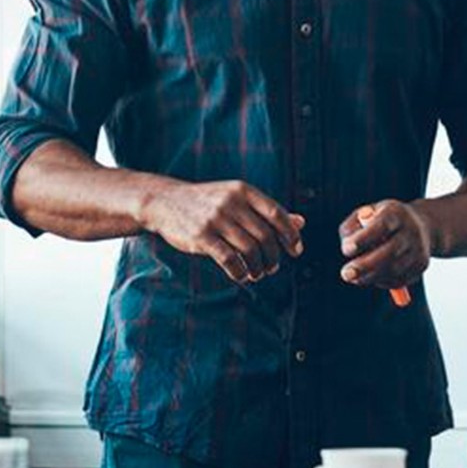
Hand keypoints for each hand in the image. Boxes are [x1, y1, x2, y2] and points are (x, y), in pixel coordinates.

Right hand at [142, 179, 303, 283]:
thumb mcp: (238, 199)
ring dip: (258, 268)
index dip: (290, 235)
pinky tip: (241, 276)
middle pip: (265, 236)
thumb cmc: (208, 202)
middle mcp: (231, 203)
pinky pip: (229, 260)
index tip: (296, 251)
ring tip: (257, 274)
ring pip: (250, 250)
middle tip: (272, 267)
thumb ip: (267, 211)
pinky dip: (240, 273)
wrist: (165, 201)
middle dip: (273, 257)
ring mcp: (216, 219)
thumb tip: (301, 223)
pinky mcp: (201, 236)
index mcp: (243, 191)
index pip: (277, 214)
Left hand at [338, 200, 430, 289]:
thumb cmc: (383, 220)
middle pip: (389, 252)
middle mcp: (411, 230)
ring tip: (354, 277)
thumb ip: (351, 228)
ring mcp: (418, 249)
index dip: (363, 239)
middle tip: (346, 274)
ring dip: (370, 277)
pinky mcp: (421, 265)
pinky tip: (372, 276)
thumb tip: (347, 248)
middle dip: (365, 266)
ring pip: (393, 270)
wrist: (420, 224)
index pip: (381, 226)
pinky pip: (399, 279)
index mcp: (396, 213)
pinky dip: (382, 282)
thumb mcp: (366, 214)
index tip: (346, 250)